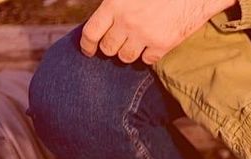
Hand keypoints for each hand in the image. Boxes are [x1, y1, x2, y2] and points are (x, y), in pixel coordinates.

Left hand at [80, 0, 234, 63]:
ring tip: (132, 46)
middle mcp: (127, 22)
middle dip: (109, 48)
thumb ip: (113, 4)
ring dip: (127, 53)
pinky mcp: (163, 44)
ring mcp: (145, 35)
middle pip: (108, 48)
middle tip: (115, 44)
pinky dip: (146, 56)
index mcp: (114, 5)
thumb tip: (102, 19)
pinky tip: (149, 48)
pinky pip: (147, 60)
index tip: (88, 50)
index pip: (91, 33)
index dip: (87, 45)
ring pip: (126, 57)